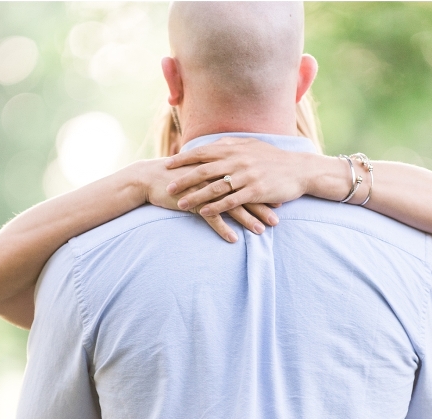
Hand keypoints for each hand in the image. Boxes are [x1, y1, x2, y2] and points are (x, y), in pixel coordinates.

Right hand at [139, 159, 278, 242]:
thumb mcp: (201, 167)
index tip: (279, 200)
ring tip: (261, 231)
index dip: (263, 190)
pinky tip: (234, 239)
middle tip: (277, 219)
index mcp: (220, 166)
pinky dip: (223, 229)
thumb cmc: (179, 174)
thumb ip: (219, 169)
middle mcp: (216, 176)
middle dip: (262, 207)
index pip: (248, 178)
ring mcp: (205, 189)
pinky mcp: (193, 201)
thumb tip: (234, 174)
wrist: (152, 177)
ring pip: (231, 206)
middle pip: (244, 192)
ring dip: (247, 220)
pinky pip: (211, 217)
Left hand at [164, 137, 314, 216]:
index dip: (183, 159)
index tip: (168, 165)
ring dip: (195, 196)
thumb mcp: (252, 145)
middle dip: (183, 179)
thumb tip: (213, 144)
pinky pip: (231, 201)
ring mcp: (246, 176)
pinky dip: (216, 207)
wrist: (300, 170)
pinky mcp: (255, 191)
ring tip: (180, 204)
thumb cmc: (274, 159)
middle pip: (204, 170)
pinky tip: (203, 213)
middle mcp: (238, 161)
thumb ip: (231, 144)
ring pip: (215, 187)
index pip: (203, 152)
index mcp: (235, 148)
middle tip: (168, 187)